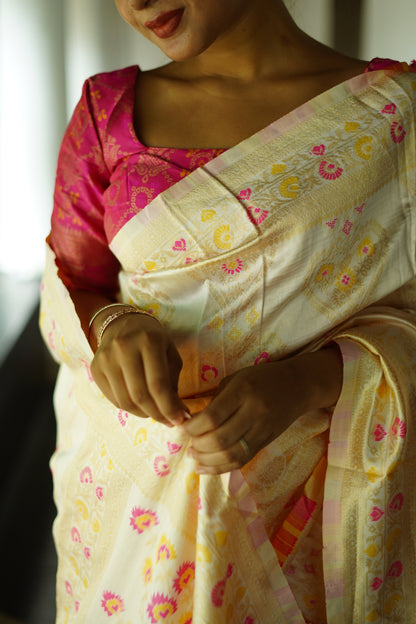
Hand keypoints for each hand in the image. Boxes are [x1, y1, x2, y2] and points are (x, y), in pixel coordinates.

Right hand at [90, 312, 187, 425]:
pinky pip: (114, 399)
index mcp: (148, 341)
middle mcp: (124, 348)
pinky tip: (141, 406)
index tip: (180, 420)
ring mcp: (106, 359)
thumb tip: (178, 414)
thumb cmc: (153, 340)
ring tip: (156, 414)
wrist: (121, 323)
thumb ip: (173, 382)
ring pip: (125, 401)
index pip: (158, 384)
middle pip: (140, 395)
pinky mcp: (95, 368)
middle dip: (157, 414)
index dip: (169, 407)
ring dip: (144, 414)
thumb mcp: (170, 353)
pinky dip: (130, 408)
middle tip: (169, 421)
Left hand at [182, 346, 342, 473]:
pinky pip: (241, 460)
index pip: (213, 416)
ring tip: (194, 456)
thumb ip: (216, 400)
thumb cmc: (261, 378)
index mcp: (243, 391)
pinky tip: (204, 468)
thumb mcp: (236, 378)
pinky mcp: (265, 443)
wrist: (298, 386)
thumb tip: (192, 422)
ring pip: (230, 455)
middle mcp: (253, 412)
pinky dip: (220, 468)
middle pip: (220, 439)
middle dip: (198, 444)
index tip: (183, 426)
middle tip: (188, 442)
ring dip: (207, 460)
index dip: (193, 427)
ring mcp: (261, 430)